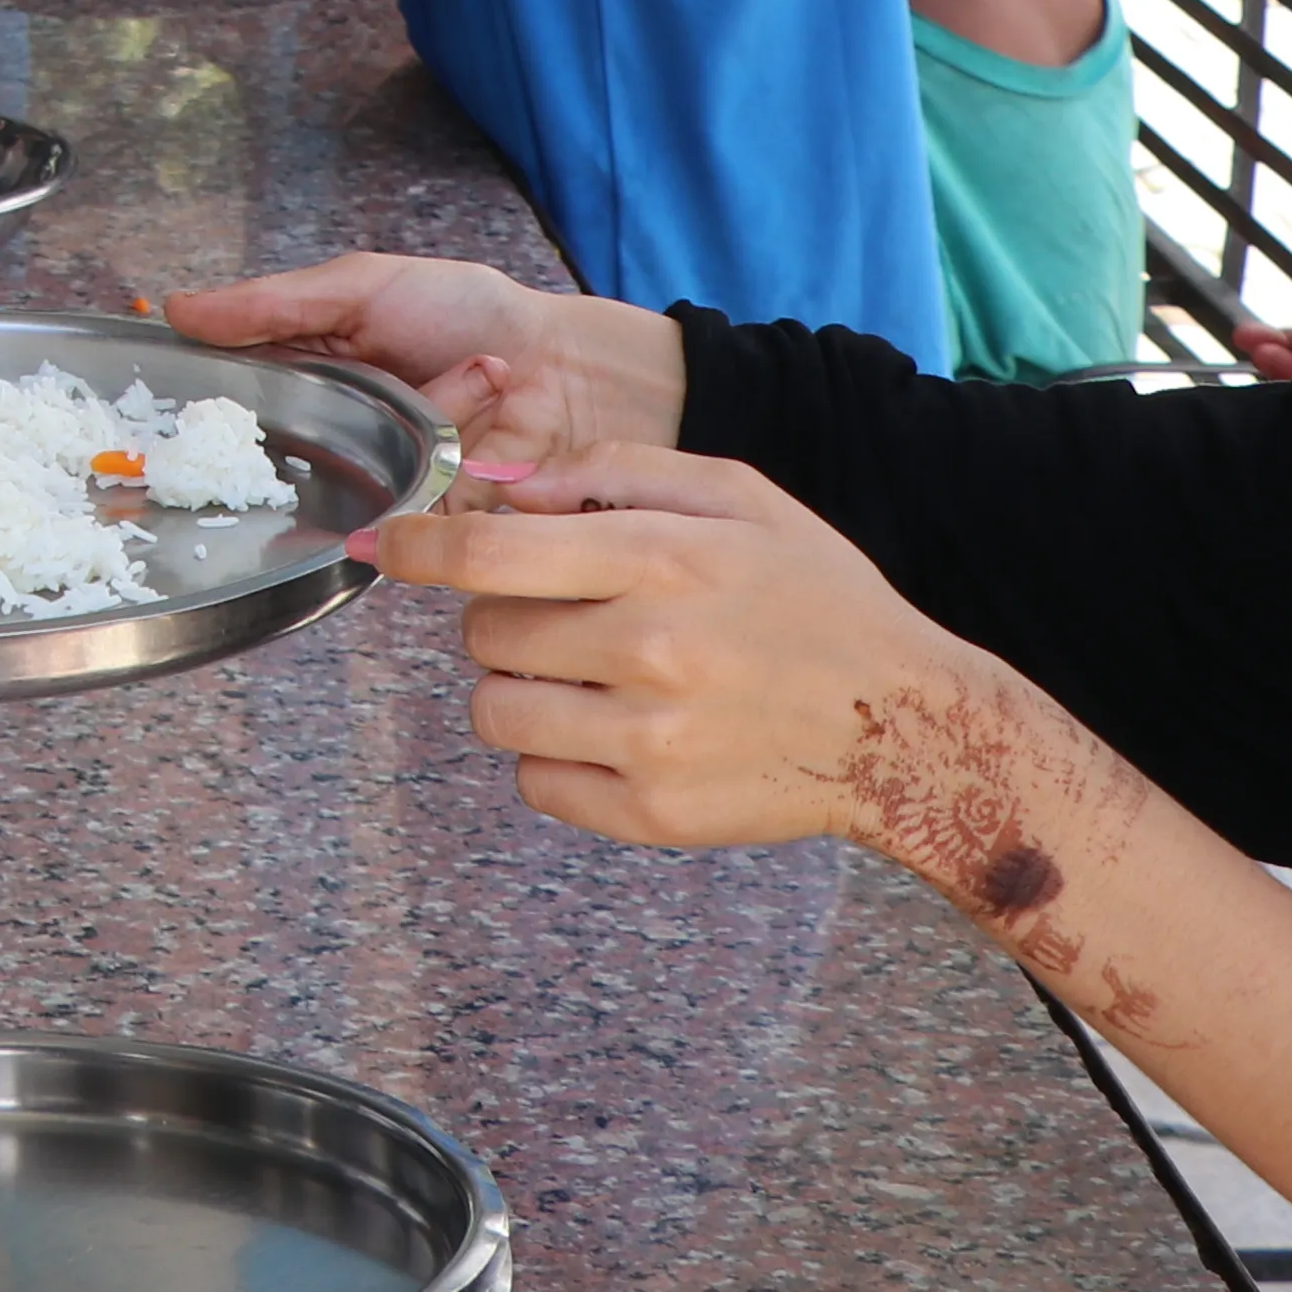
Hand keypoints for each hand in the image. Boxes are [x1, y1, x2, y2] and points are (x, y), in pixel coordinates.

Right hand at [167, 251, 686, 480]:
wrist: (571, 367)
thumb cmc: (469, 311)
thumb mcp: (362, 286)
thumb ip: (271, 303)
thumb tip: (175, 309)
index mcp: (306, 378)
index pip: (234, 403)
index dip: (209, 405)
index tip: (208, 391)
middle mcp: (329, 439)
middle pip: (277, 460)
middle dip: (320, 428)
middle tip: (377, 386)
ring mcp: (376, 483)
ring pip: (352, 486)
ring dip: (431, 416)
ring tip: (485, 373)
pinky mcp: (423, 525)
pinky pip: (406, 521)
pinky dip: (451, 473)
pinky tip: (491, 432)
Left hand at [388, 443, 1025, 865]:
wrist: (904, 726)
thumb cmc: (811, 596)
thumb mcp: (734, 495)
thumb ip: (611, 475)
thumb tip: (505, 482)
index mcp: (662, 561)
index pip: (488, 554)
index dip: (416, 546)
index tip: (387, 542)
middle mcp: (649, 653)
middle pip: (483, 632)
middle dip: (502, 615)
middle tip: (569, 616)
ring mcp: (649, 743)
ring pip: (494, 711)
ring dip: (518, 687)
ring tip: (588, 675)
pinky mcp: (653, 816)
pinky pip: (535, 783)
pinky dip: (553, 758)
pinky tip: (613, 731)